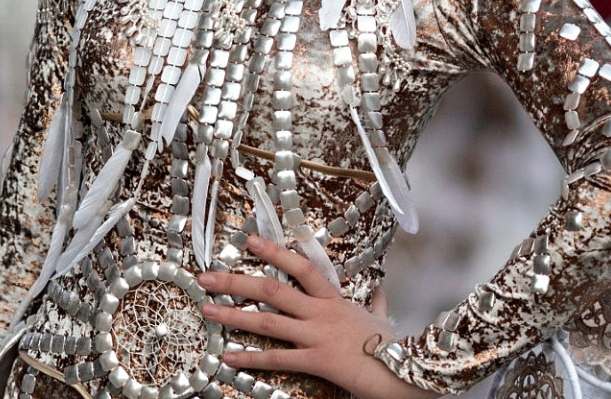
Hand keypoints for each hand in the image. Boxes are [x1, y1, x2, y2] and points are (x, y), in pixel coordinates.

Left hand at [198, 235, 437, 398]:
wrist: (403, 368)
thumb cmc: (393, 343)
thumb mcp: (382, 318)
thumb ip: (375, 303)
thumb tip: (379, 291)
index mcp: (334, 299)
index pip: (302, 267)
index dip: (275, 252)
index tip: (250, 242)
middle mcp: (321, 312)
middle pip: (272, 290)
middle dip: (236, 282)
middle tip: (207, 277)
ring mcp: (316, 335)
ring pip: (267, 321)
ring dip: (233, 315)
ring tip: (207, 310)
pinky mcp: (316, 360)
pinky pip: (277, 358)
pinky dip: (250, 357)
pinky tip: (229, 355)